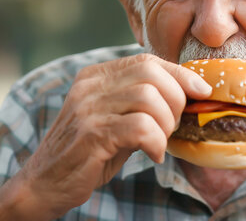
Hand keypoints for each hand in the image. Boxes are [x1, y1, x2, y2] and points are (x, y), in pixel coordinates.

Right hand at [8, 53, 211, 219]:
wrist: (44, 183)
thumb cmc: (88, 152)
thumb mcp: (114, 118)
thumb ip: (141, 103)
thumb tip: (188, 93)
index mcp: (96, 76)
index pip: (147, 61)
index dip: (180, 74)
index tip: (202, 91)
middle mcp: (90, 86)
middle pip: (151, 74)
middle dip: (176, 100)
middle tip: (172, 126)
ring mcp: (88, 108)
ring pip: (149, 98)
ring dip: (166, 125)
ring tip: (160, 142)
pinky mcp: (91, 134)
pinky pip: (140, 127)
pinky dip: (156, 143)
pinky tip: (152, 155)